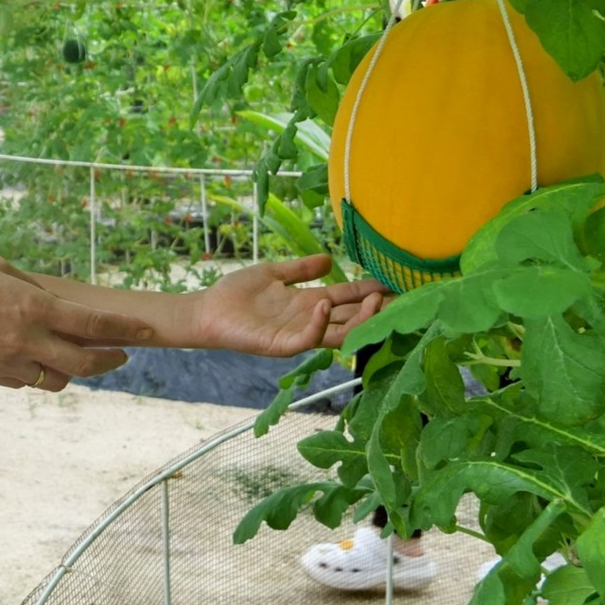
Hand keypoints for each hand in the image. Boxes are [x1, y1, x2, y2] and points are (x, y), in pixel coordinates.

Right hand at [0, 254, 149, 390]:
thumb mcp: (0, 268)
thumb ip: (32, 289)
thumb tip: (52, 302)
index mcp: (34, 309)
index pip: (94, 325)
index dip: (125, 330)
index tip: (146, 332)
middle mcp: (27, 342)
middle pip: (85, 365)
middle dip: (109, 360)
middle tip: (119, 354)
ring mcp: (9, 364)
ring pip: (57, 380)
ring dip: (73, 372)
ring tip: (74, 358)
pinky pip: (25, 382)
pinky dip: (37, 373)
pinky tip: (32, 359)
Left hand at [189, 255, 386, 356]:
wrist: (207, 310)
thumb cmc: (237, 294)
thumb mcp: (273, 274)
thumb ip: (301, 269)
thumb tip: (330, 259)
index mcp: (308, 303)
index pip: (346, 298)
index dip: (368, 291)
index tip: (392, 282)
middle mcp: (308, 321)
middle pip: (350, 318)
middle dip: (374, 309)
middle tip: (398, 297)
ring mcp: (296, 334)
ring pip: (337, 332)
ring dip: (357, 319)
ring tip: (374, 300)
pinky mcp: (280, 345)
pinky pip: (306, 339)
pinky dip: (318, 325)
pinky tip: (324, 305)